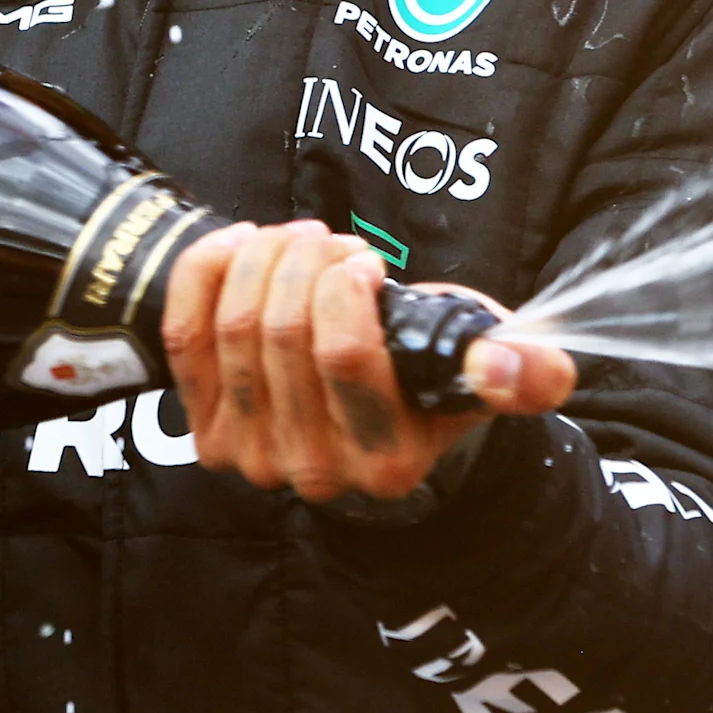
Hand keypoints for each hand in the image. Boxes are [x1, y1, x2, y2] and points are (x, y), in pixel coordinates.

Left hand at [161, 221, 576, 503]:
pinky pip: (186, 337)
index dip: (345, 285)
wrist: (376, 423)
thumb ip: (526, 372)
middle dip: (305, 260)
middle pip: (280, 332)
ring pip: (232, 328)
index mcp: (386, 460)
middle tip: (333, 242)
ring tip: (300, 243)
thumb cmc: (431, 380)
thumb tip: (511, 364)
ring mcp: (252, 456)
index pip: (342, 354)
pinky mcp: (207, 432)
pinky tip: (242, 246)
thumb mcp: (488, 372)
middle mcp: (314, 470)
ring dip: (264, 259)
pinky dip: (207, 274)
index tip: (367, 261)